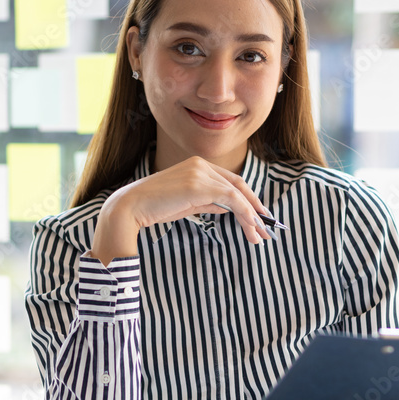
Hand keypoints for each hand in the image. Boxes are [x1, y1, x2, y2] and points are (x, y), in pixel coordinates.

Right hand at [90, 156, 274, 264]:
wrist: (131, 207)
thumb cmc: (154, 208)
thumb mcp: (186, 203)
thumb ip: (207, 201)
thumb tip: (227, 207)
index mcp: (197, 165)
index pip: (230, 181)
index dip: (248, 199)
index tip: (258, 217)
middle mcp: (201, 164)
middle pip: (239, 185)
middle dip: (255, 208)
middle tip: (267, 228)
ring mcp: (201, 172)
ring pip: (238, 193)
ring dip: (252, 216)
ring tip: (260, 235)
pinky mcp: (200, 185)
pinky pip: (232, 199)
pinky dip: (245, 213)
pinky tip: (251, 227)